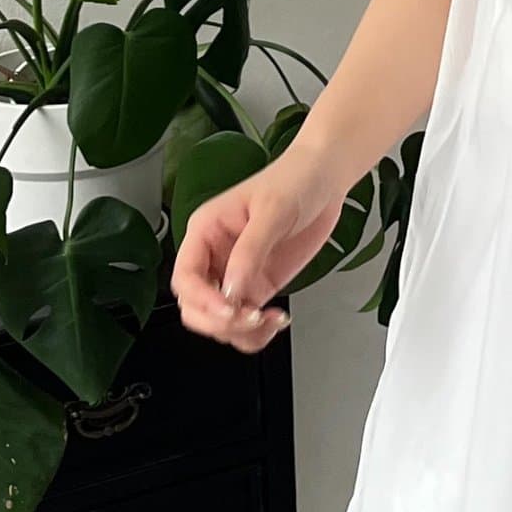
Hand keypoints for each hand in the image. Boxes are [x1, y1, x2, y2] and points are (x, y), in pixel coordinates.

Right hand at [169, 145, 347, 352]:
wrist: (325, 180)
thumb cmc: (294, 181)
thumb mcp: (272, 212)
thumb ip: (250, 252)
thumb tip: (232, 290)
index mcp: (204, 232)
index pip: (186, 277)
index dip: (202, 299)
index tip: (230, 309)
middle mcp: (214, 256)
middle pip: (195, 306)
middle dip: (220, 321)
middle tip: (253, 318)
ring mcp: (236, 274)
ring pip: (219, 320)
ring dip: (240, 332)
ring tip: (271, 321)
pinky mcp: (259, 285)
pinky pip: (246, 321)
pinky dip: (257, 331)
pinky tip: (277, 321)